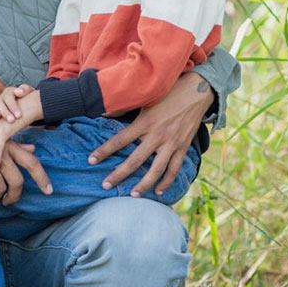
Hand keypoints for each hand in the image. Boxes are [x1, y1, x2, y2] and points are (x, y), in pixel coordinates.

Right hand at [0, 84, 33, 120]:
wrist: (27, 105)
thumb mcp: (30, 93)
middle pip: (0, 102)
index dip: (12, 105)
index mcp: (10, 92)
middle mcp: (1, 97)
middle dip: (5, 111)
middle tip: (12, 120)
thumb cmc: (29, 100)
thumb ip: (25, 89)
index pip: (9, 96)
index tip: (19, 115)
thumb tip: (20, 91)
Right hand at [0, 116, 51, 203]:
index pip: (32, 161)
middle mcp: (0, 152)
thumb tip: (33, 148)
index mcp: (8, 145)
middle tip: (8, 201)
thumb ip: (15, 146)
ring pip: (1, 189)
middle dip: (14, 196)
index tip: (49, 191)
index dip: (42, 177)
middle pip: (18, 181)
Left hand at [89, 71, 212, 196]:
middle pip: (135, 160)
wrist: (196, 91)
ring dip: (144, 184)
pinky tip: (158, 191)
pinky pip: (174, 169)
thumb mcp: (144, 97)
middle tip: (105, 186)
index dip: (104, 151)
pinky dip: (167, 182)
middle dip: (119, 174)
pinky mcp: (183, 147)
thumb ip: (123, 107)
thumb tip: (102, 112)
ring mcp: (171, 143)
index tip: (91, 160)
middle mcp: (157, 135)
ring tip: (132, 195)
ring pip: (156, 170)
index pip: (120, 140)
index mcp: (145, 122)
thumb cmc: (167, 92)